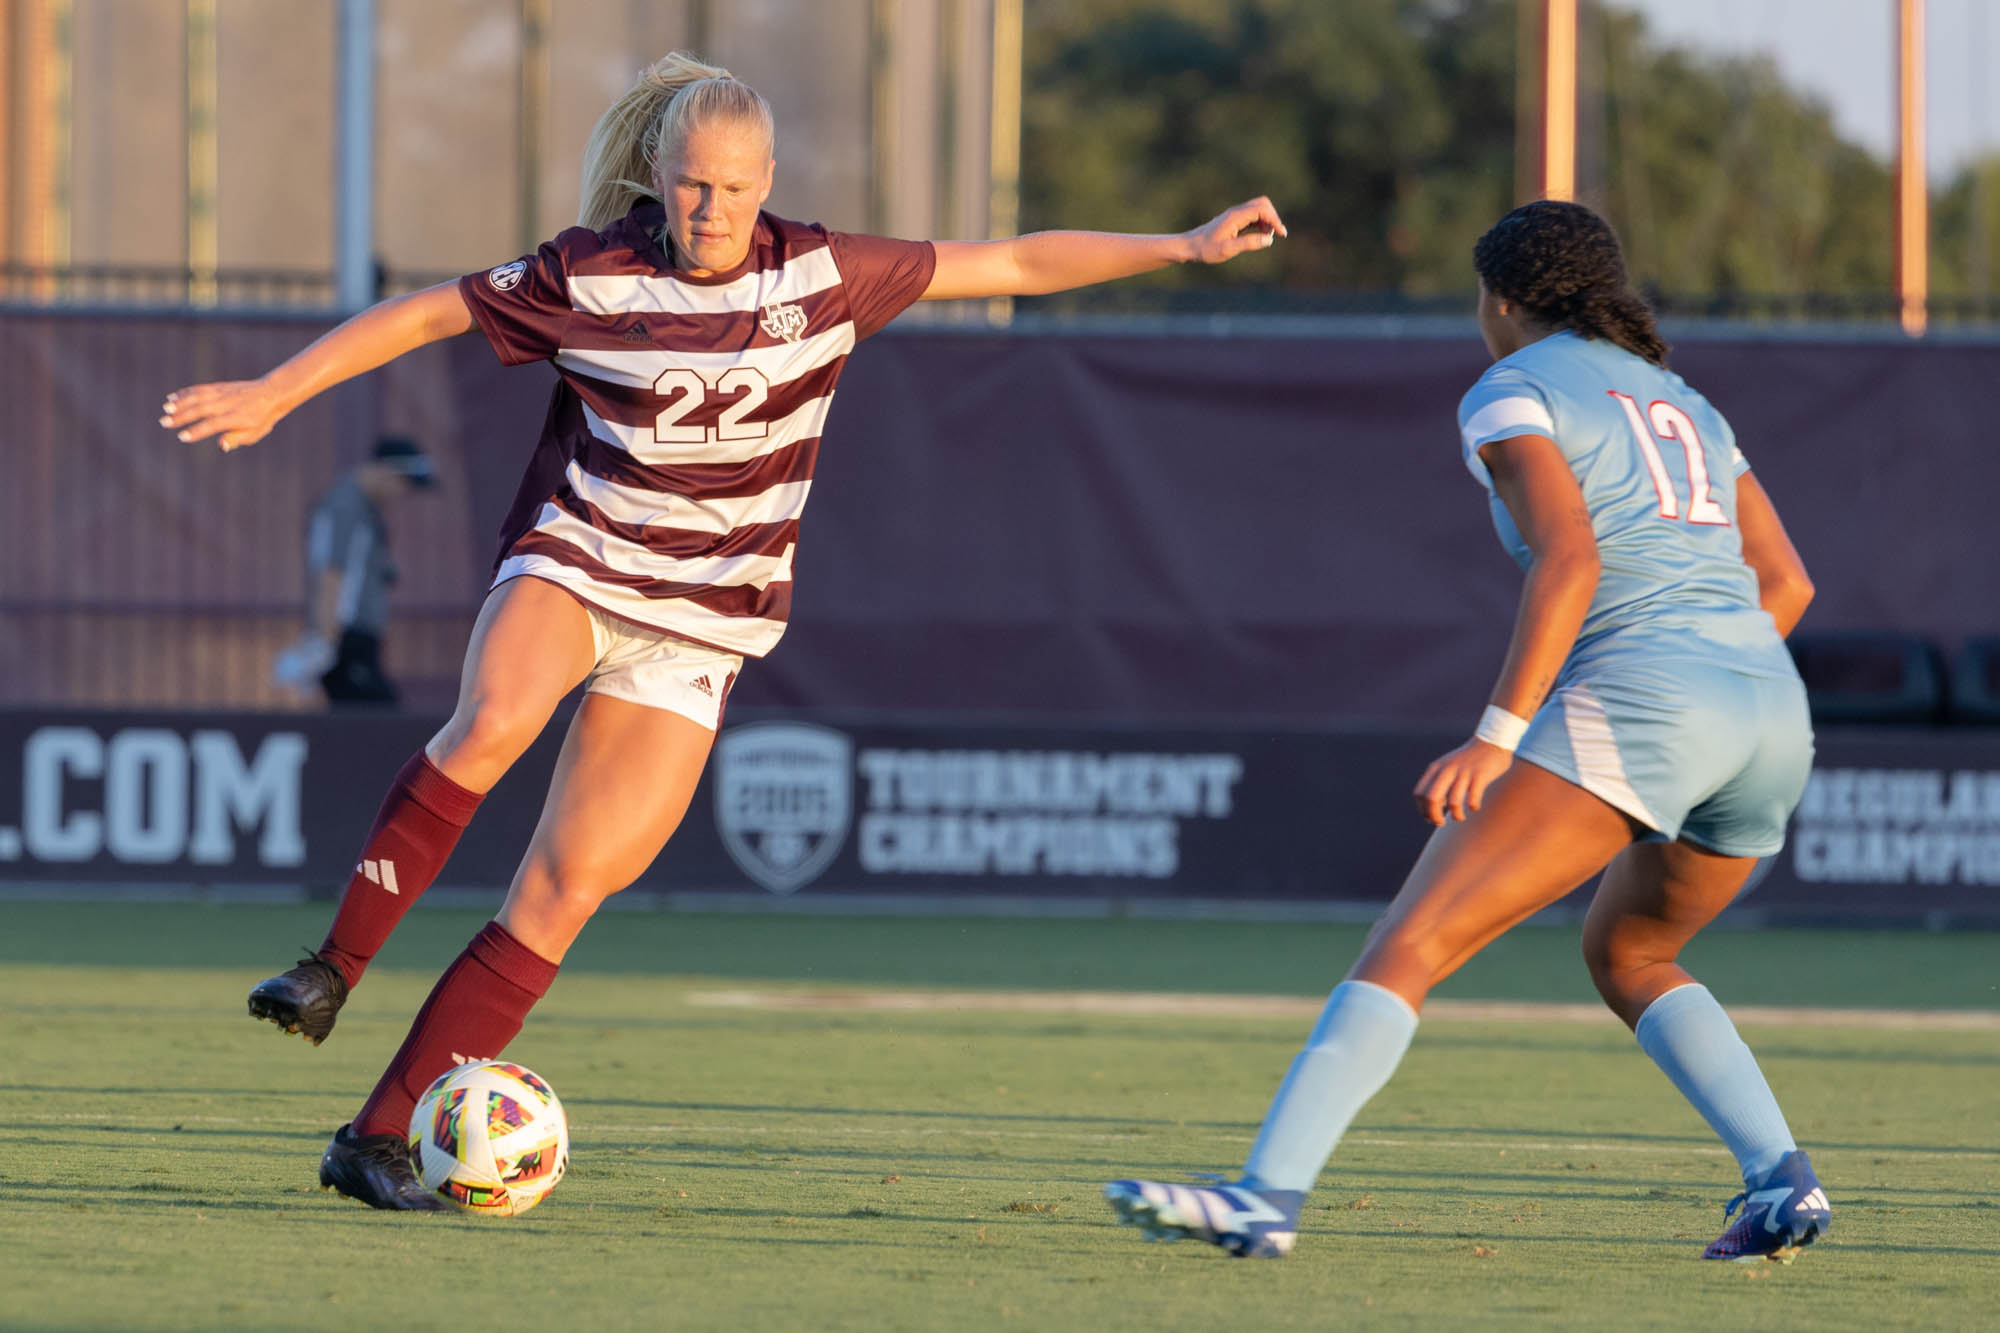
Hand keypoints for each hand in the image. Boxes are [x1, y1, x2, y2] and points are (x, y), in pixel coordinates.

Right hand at [159, 377, 290, 451]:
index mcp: (236, 418)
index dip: (197, 431)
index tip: (181, 437)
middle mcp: (227, 404)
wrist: (271, 394)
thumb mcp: (254, 434)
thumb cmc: (261, 419)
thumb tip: (221, 446)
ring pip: (198, 397)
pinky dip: (186, 393)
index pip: (213, 425)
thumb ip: (236, 439)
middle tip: (164, 423)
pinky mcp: (219, 387)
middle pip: (200, 409)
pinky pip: (200, 389)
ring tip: (166, 409)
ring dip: (180, 402)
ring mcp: (222, 393)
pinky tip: (173, 397)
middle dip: (181, 416)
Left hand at [1185, 197, 1286, 264]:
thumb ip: (1249, 243)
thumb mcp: (1228, 249)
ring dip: (1268, 220)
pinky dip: (1261, 223)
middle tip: (1276, 234)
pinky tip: (1261, 235)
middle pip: (1263, 203)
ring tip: (1268, 237)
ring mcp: (1236, 215)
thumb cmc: (1207, 249)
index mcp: (1235, 216)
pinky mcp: (1235, 220)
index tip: (1281, 234)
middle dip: (1273, 217)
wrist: (1191, 246)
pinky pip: (1253, 215)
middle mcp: (1236, 212)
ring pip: (1259, 208)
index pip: (1262, 209)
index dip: (1274, 219)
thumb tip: (1269, 240)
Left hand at [1412, 738, 1514, 826]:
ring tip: (1460, 817)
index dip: (1422, 809)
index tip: (1430, 817)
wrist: (1491, 742)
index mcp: (1436, 768)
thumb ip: (1437, 785)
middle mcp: (1447, 769)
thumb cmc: (1468, 761)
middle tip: (1441, 823)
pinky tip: (1475, 806)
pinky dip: (1473, 807)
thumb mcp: (1447, 768)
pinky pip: (1472, 799)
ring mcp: (1463, 772)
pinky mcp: (1480, 776)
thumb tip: (1431, 813)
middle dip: (1434, 815)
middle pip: (1431, 798)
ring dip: (1456, 815)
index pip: (1419, 793)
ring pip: (1453, 802)